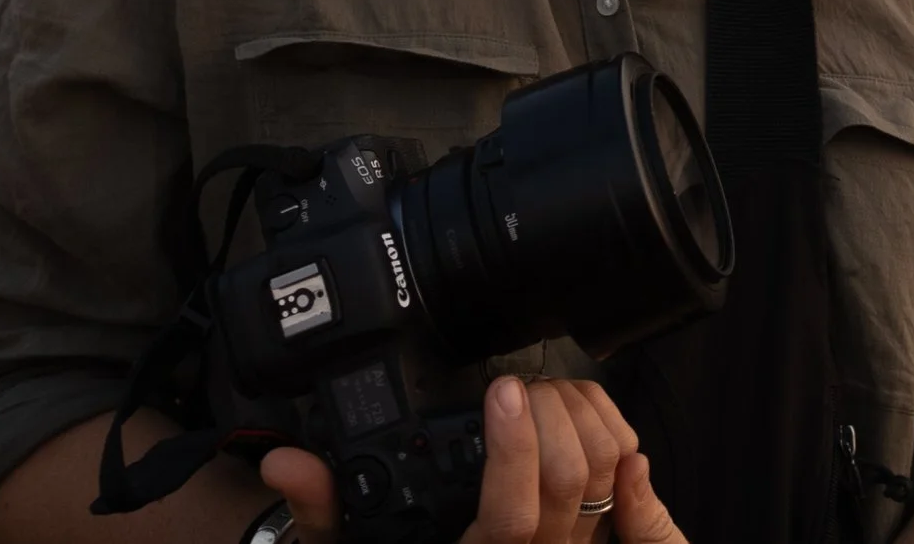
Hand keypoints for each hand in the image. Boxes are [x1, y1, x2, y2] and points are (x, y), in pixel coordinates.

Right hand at [259, 375, 686, 542]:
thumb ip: (320, 507)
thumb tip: (288, 463)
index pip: (512, 516)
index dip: (513, 450)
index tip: (499, 390)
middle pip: (569, 482)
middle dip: (549, 416)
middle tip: (514, 386)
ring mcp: (566, 541)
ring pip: (605, 473)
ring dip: (582, 415)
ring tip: (541, 390)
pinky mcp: (593, 526)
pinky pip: (625, 474)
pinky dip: (613, 427)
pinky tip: (581, 405)